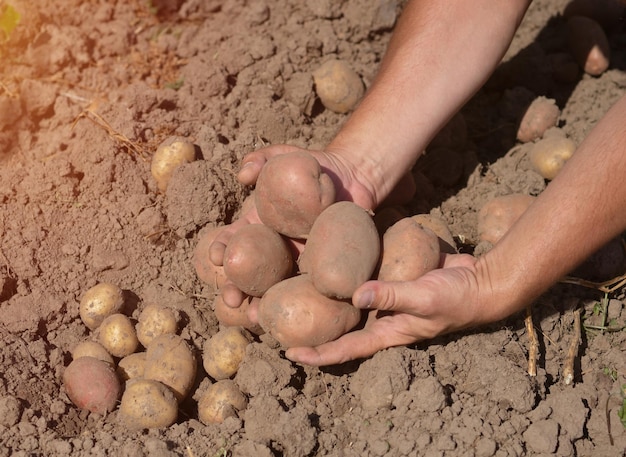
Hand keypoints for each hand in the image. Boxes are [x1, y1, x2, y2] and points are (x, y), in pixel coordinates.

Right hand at [209, 143, 414, 307]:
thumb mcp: (285, 157)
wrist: (353, 176)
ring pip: (275, 288)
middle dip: (236, 287)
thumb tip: (243, 173)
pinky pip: (310, 288)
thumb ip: (263, 159)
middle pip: (250, 272)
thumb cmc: (314, 165)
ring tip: (254, 318)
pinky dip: (301, 304)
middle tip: (230, 299)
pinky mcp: (322, 268)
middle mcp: (275, 248)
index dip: (222, 249)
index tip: (215, 256)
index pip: (235, 240)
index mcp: (260, 225)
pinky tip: (294, 320)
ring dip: (261, 304)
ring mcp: (298, 261)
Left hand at [285, 253, 491, 365]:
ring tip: (300, 288)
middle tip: (285, 320)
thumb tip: (355, 295)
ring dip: (331, 297)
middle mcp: (385, 318)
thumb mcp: (424, 298)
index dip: (320, 354)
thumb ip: (392, 295)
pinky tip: (335, 259)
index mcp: (389, 332)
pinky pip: (369, 278)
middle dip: (318, 327)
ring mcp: (389, 299)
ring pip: (353, 301)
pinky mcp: (394, 278)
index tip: (291, 354)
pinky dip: (353, 273)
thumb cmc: (458, 298)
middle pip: (345, 327)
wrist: (482, 281)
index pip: (348, 349)